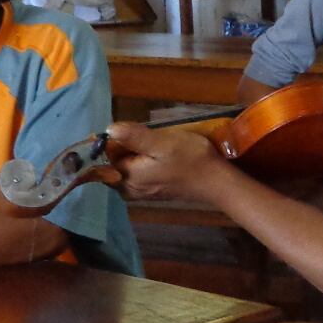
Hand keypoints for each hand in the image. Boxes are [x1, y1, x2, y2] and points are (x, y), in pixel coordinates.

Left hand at [106, 122, 228, 203]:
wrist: (216, 182)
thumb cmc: (191, 160)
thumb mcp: (163, 143)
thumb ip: (134, 137)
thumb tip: (109, 130)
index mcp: (127, 177)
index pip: (106, 155)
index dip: (117, 139)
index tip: (136, 131)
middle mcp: (129, 189)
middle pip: (113, 163)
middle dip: (126, 148)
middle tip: (150, 138)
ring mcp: (140, 193)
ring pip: (125, 169)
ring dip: (135, 155)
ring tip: (156, 146)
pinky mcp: (151, 192)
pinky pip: (136, 175)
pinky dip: (142, 164)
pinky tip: (159, 157)